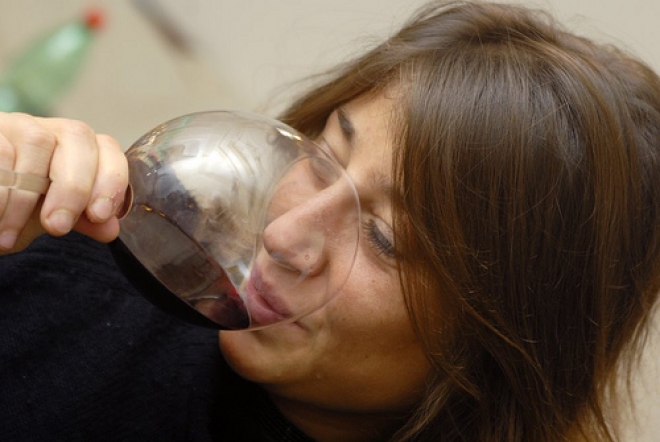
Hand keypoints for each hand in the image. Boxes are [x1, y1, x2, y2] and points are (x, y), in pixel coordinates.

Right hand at [0, 112, 128, 252]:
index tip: (99, 215)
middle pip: (77, 137)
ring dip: (25, 198)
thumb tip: (109, 230)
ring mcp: (17, 124)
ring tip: (10, 237)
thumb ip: (82, 219)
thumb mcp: (50, 214)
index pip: (108, 148)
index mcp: (78, 148)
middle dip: (74, 187)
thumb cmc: (16, 207)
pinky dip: (1, 193)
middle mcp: (51, 129)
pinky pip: (1, 150)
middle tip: (57, 226)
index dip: (111, 179)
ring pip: (36, 142)